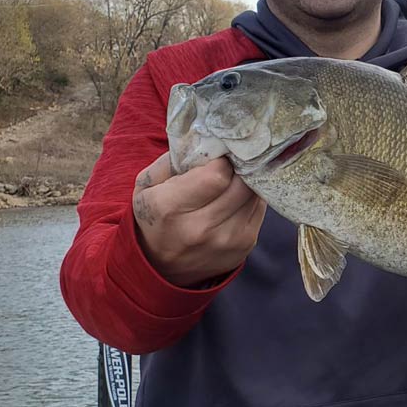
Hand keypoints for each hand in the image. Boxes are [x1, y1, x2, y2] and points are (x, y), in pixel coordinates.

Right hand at [132, 152, 266, 286]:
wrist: (160, 266)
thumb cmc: (156, 216)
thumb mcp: (148, 184)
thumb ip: (174, 159)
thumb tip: (211, 141)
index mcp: (170, 208)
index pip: (217, 175)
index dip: (222, 161)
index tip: (217, 158)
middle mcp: (200, 229)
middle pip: (241, 184)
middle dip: (238, 168)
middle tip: (231, 163)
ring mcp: (227, 241)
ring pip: (254, 195)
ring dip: (247, 182)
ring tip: (233, 179)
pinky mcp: (245, 246)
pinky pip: (259, 209)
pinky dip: (251, 198)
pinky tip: (236, 197)